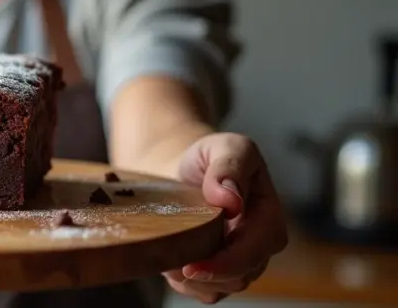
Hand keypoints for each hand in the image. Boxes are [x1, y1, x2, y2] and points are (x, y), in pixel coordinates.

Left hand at [163, 132, 288, 303]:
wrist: (184, 169)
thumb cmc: (208, 156)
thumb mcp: (225, 146)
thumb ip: (229, 167)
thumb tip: (232, 200)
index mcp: (268, 213)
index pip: (257, 248)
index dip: (228, 262)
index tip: (193, 265)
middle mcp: (260, 242)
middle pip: (242, 274)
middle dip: (208, 275)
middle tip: (172, 265)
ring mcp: (241, 259)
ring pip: (224, 287)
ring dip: (194, 281)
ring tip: (169, 258)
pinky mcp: (220, 270)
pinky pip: (207, 291)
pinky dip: (186, 285)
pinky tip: (171, 263)